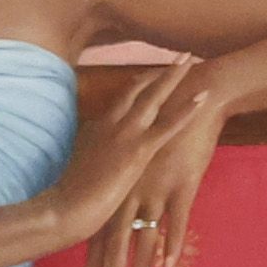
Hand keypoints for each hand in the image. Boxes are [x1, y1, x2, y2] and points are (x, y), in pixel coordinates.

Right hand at [43, 58, 199, 266]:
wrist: (64, 209)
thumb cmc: (69, 196)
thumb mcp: (79, 169)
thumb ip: (90, 155)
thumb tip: (93, 154)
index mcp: (96, 128)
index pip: (121, 99)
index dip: (139, 84)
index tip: (153, 74)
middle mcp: (110, 124)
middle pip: (137, 90)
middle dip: (159, 72)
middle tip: (179, 57)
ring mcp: (124, 135)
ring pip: (153, 98)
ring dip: (173, 77)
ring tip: (190, 59)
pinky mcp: (138, 151)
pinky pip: (168, 126)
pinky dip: (187, 110)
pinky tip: (202, 97)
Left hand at [83, 89, 223, 266]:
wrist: (194, 97)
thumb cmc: (165, 122)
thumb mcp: (137, 150)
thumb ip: (128, 174)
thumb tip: (121, 194)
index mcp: (120, 183)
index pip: (101, 227)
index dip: (94, 256)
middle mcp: (132, 190)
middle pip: (116, 240)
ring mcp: (155, 189)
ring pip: (143, 238)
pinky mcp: (181, 185)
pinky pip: (175, 221)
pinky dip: (171, 245)